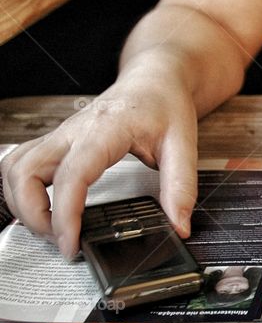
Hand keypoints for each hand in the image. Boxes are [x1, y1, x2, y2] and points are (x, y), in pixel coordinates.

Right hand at [0, 65, 198, 257]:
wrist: (155, 79)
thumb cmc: (165, 104)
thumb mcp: (184, 145)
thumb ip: (181, 187)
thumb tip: (179, 225)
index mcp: (105, 130)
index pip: (72, 175)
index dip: (65, 213)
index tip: (70, 243)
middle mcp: (74, 131)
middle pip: (25, 172)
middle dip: (33, 214)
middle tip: (61, 239)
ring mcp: (60, 135)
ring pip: (14, 168)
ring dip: (21, 203)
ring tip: (51, 228)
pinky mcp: (57, 141)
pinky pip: (21, 164)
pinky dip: (20, 189)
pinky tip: (41, 206)